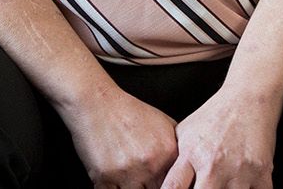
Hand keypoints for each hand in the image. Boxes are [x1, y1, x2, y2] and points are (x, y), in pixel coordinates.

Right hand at [62, 86, 179, 187]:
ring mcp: (128, 172)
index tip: (162, 182)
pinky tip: (115, 181)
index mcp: (168, 152)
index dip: (168, 184)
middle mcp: (151, 164)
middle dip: (150, 186)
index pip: (175, 183)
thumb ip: (177, 147)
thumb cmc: (128, 112)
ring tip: (130, 177)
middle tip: (144, 178)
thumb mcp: (163, 123)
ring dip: (132, 188)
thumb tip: (185, 166)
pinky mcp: (105, 177)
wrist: (97, 102)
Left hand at [163, 87, 278, 188]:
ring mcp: (238, 170)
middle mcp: (213, 165)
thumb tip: (160, 182)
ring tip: (223, 184)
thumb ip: (174, 161)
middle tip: (204, 187)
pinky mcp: (261, 172)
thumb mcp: (185, 132)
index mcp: (190, 155)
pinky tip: (243, 185)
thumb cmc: (215, 115)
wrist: (249, 96)